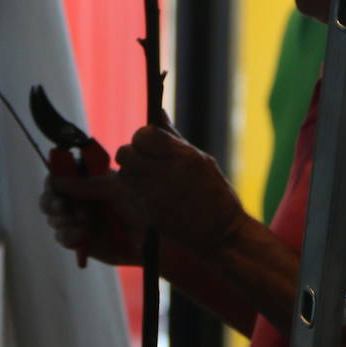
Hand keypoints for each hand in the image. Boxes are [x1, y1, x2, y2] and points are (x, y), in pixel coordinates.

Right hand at [40, 170, 143, 266]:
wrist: (151, 237)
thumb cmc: (138, 205)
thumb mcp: (114, 189)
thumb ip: (86, 185)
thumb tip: (56, 180)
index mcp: (88, 179)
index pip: (61, 174)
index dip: (54, 179)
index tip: (54, 184)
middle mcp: (80, 198)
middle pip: (51, 196)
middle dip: (51, 201)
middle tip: (61, 207)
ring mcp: (78, 220)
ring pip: (54, 218)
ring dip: (60, 220)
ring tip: (80, 223)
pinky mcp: (80, 240)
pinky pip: (63, 237)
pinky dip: (67, 236)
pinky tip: (80, 236)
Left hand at [115, 121, 248, 256]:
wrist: (222, 233)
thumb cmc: (215, 193)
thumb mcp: (201, 159)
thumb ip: (174, 138)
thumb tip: (157, 113)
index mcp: (183, 157)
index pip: (143, 135)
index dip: (142, 137)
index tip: (149, 142)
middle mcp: (167, 175)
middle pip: (126, 153)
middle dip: (131, 153)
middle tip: (143, 160)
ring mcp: (156, 196)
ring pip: (124, 174)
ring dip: (131, 173)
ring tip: (147, 177)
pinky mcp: (149, 213)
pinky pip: (131, 194)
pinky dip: (137, 192)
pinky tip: (153, 195)